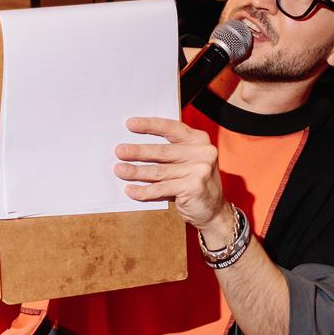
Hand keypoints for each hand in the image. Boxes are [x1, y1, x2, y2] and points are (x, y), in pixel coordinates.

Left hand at [115, 117, 231, 240]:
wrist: (214, 210)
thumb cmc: (194, 183)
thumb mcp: (187, 161)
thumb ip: (169, 153)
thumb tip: (134, 149)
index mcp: (199, 140)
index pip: (171, 128)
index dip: (149, 125)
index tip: (130, 124)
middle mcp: (202, 152)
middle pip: (162, 151)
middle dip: (138, 151)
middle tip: (119, 151)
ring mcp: (200, 169)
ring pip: (159, 171)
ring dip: (136, 172)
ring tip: (120, 170)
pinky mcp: (194, 187)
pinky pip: (162, 189)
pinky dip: (144, 191)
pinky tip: (130, 190)